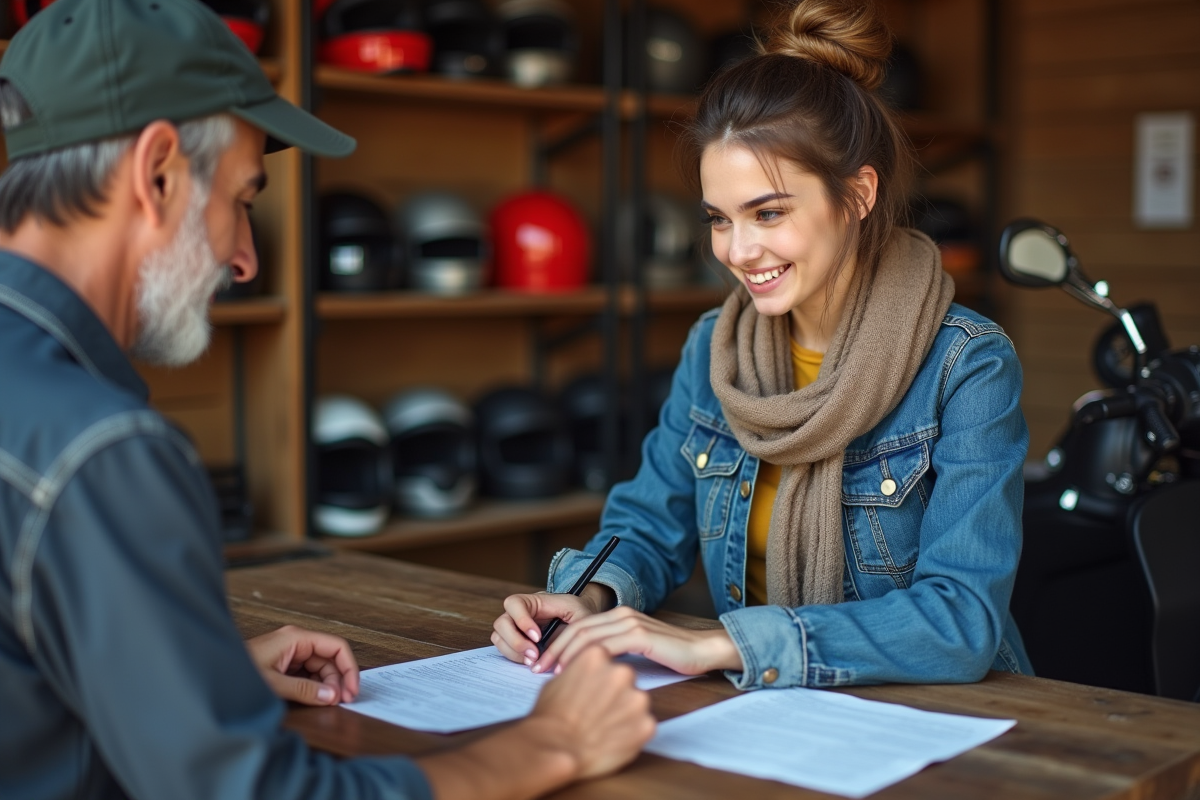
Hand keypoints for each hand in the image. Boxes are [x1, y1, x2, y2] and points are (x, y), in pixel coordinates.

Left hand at [245, 625, 358, 705]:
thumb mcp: (273, 684)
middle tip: (341, 702)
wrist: (210, 674)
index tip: (352, 690)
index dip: (349, 668)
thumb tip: (332, 696)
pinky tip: (315, 698)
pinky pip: (307, 673)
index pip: (336, 646)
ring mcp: (289, 652)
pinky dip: (314, 686)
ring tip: (328, 702)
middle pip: (329, 658)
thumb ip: (305, 691)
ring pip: (320, 667)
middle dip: (338, 680)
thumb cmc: (236, 673)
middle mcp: (295, 642)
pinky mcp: (283, 664)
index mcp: (296, 638)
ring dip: (327, 685)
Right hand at [416, 646, 654, 798]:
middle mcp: (618, 672)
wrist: (549, 748)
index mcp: (595, 656)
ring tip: (598, 729)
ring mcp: (632, 698)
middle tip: (592, 715)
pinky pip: (642, 727)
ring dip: (621, 715)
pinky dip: (629, 734)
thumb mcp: (553, 681)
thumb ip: (570, 667)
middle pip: (625, 681)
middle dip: (611, 698)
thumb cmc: (542, 717)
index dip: (600, 680)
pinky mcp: (642, 725)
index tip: (592, 694)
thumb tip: (570, 661)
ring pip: (636, 703)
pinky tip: (609, 740)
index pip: (611, 658)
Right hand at [491, 584, 612, 665]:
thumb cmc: (580, 614)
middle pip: (502, 622)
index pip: (515, 603)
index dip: (521, 620)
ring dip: (513, 651)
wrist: (581, 623)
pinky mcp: (516, 642)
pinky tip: (532, 662)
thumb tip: (565, 648)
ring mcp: (515, 628)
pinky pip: (504, 649)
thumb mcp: (582, 614)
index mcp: (534, 601)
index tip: (538, 637)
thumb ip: (576, 626)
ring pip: (499, 637)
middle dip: (516, 641)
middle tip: (534, 655)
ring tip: (534, 661)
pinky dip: (514, 657)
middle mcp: (520, 613)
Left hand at [533, 606, 743, 676]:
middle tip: (537, 669)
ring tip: (550, 673)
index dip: (556, 644)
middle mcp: (622, 614)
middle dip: (553, 649)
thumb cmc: (673, 656)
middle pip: (576, 629)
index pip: (578, 626)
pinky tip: (576, 673)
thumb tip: (587, 667)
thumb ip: (615, 650)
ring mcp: (630, 623)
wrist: (703, 651)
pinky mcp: (640, 635)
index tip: (543, 663)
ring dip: (564, 655)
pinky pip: (605, 646)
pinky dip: (586, 659)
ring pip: (586, 637)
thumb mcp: (638, 650)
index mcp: (619, 615)